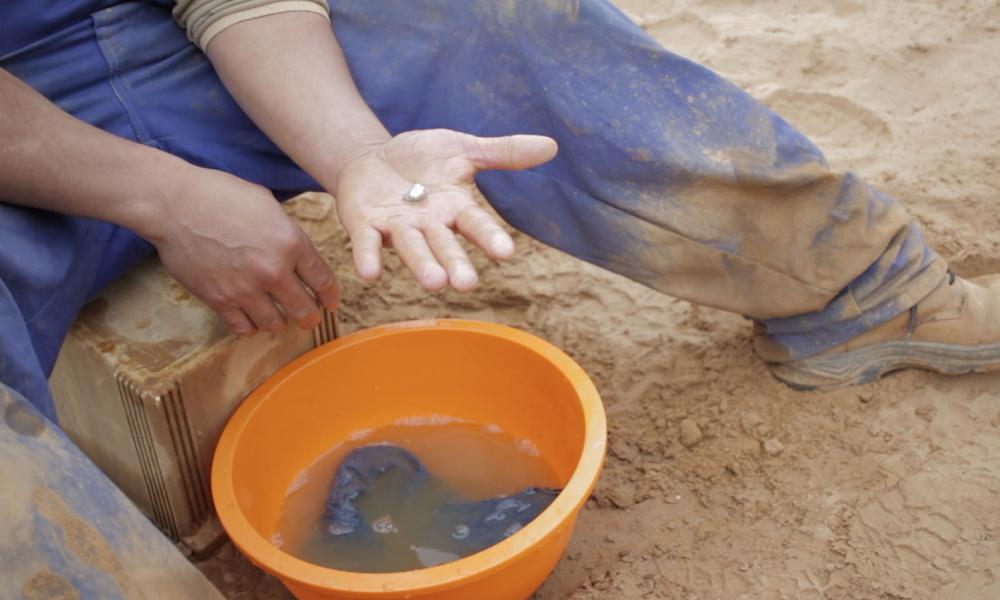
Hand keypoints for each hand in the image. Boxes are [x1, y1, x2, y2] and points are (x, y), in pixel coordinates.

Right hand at [144, 169, 338, 335]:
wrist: (174, 205)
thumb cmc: (220, 195)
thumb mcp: (268, 205)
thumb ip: (287, 232)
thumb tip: (297, 251)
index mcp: (291, 243)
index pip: (323, 280)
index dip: (331, 296)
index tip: (331, 304)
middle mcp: (273, 270)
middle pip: (304, 309)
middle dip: (310, 317)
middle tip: (310, 319)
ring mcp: (245, 288)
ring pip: (275, 323)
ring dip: (279, 323)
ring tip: (277, 319)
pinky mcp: (219, 300)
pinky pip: (243, 327)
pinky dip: (249, 327)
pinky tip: (250, 320)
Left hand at [334, 129, 557, 290]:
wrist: (370, 158)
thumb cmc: (421, 159)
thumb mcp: (463, 148)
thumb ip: (504, 152)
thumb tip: (552, 146)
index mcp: (455, 208)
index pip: (476, 224)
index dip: (489, 237)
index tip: (506, 252)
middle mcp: (429, 224)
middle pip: (444, 245)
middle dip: (454, 263)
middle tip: (466, 284)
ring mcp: (396, 227)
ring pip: (411, 249)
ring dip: (421, 265)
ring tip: (434, 283)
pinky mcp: (364, 225)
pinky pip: (366, 244)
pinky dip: (368, 257)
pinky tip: (370, 274)